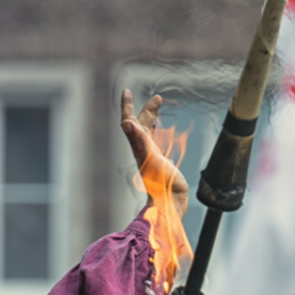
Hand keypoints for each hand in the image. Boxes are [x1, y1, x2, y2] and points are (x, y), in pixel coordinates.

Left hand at [120, 89, 187, 220]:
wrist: (168, 203)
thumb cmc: (159, 182)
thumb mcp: (150, 157)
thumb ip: (139, 139)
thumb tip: (126, 122)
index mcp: (139, 146)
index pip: (130, 122)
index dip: (128, 106)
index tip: (127, 91)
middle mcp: (143, 150)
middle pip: (141, 125)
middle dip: (147, 110)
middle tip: (158, 98)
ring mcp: (152, 157)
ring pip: (150, 133)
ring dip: (153, 119)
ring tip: (159, 108)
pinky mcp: (161, 163)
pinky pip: (158, 143)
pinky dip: (160, 133)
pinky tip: (164, 134)